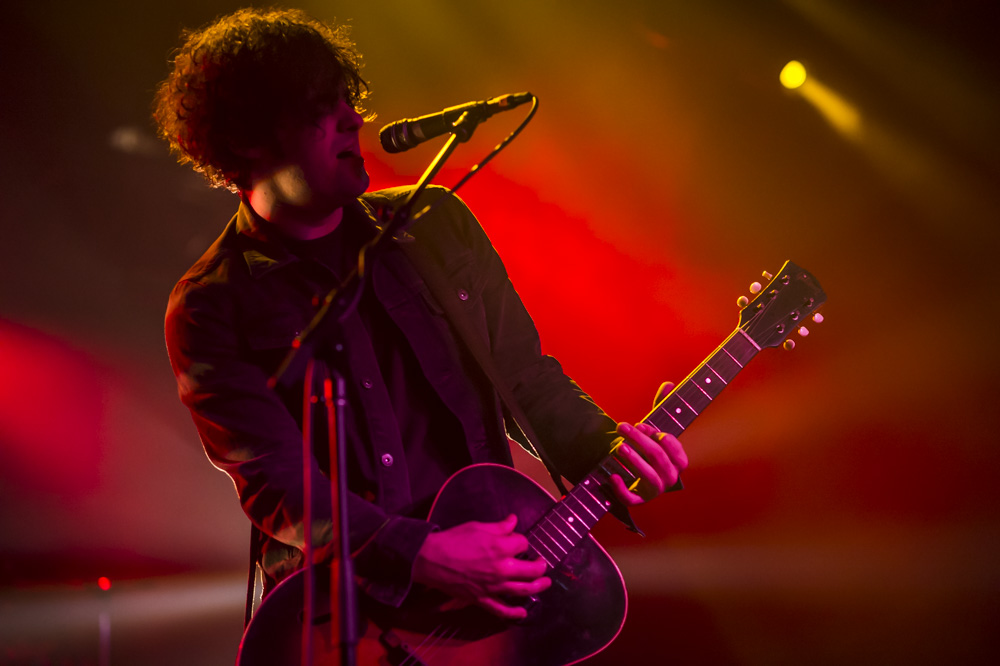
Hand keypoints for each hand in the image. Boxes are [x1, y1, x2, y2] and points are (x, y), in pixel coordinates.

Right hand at [412, 514, 549, 619]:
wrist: (431, 559)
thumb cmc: (453, 540)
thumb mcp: (478, 526)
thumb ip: (499, 526)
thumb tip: (513, 521)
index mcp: (501, 547)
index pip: (523, 543)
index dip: (521, 541)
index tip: (517, 541)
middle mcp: (502, 568)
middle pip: (532, 569)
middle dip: (540, 566)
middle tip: (542, 564)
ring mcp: (494, 586)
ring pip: (524, 590)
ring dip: (538, 587)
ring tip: (544, 583)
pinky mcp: (483, 599)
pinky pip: (502, 610)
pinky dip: (515, 614)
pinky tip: (523, 613)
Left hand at [607, 381, 689, 505]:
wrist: (636, 475)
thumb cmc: (649, 448)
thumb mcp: (654, 428)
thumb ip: (662, 407)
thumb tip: (668, 383)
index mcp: (678, 462)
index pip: (675, 450)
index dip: (661, 437)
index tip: (643, 425)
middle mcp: (670, 478)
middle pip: (658, 458)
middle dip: (640, 440)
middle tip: (622, 426)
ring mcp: (654, 491)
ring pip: (649, 478)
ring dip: (634, 461)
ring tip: (619, 446)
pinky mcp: (638, 501)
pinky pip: (632, 499)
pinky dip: (622, 489)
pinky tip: (612, 475)